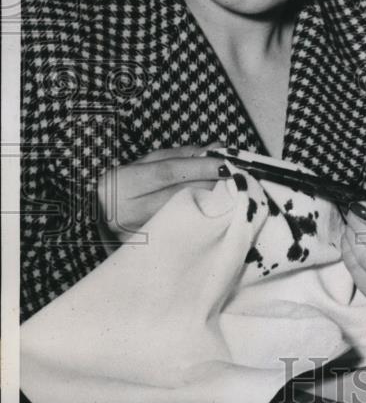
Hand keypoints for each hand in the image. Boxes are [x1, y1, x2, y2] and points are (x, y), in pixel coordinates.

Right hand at [96, 144, 226, 244]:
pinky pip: (183, 233)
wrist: (94, 222)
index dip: (199, 166)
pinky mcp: (148, 253)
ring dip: (211, 202)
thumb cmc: (124, 189)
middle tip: (235, 176)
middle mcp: (126, 212)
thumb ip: (180, 156)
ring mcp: (136, 236)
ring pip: (186, 216)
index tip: (225, 162)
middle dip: (212, 183)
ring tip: (227, 192)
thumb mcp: (144, 165)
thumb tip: (217, 149)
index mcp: (121, 184)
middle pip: (181, 194)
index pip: (168, 172)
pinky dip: (201, 221)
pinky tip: (213, 213)